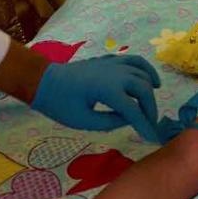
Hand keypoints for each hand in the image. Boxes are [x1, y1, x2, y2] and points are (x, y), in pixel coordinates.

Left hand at [31, 55, 161, 139]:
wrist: (45, 82)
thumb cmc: (61, 105)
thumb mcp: (85, 121)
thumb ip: (111, 122)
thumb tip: (130, 119)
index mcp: (107, 90)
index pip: (134, 110)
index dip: (145, 125)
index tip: (151, 138)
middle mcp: (115, 74)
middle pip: (143, 89)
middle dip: (150, 108)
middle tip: (150, 123)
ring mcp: (113, 64)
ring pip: (142, 72)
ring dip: (150, 88)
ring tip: (152, 102)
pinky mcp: (110, 60)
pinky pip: (134, 61)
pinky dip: (146, 69)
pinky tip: (150, 80)